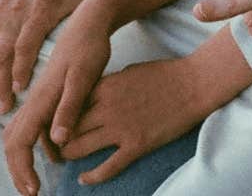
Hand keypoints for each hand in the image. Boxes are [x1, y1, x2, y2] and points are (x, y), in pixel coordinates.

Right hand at [1, 7, 115, 195]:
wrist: (91, 19)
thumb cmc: (91, 47)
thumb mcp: (85, 78)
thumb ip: (71, 108)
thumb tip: (58, 141)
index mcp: (40, 99)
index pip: (20, 143)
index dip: (22, 170)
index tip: (34, 192)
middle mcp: (34, 99)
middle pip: (13, 141)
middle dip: (18, 169)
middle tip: (33, 192)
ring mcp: (39, 95)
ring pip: (20, 132)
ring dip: (26, 158)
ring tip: (39, 178)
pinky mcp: (47, 92)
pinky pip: (33, 123)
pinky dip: (36, 142)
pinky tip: (55, 150)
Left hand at [54, 56, 209, 185]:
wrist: (194, 85)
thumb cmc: (165, 74)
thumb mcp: (129, 71)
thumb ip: (109, 85)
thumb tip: (97, 96)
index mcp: (104, 87)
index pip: (69, 106)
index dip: (59, 117)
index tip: (57, 124)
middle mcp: (107, 108)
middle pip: (69, 128)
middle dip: (59, 138)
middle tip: (57, 145)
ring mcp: (121, 128)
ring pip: (81, 147)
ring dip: (70, 155)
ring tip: (67, 159)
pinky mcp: (137, 145)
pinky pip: (108, 167)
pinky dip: (92, 176)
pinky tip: (84, 179)